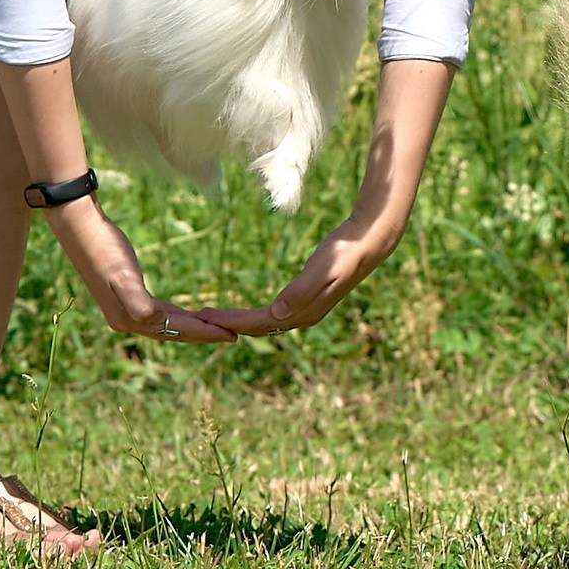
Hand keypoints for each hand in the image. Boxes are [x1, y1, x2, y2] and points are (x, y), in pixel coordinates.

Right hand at [50, 201, 233, 341]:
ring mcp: (125, 309)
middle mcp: (127, 320)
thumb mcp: (123, 275)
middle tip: (232, 336)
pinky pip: (159, 313)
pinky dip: (176, 316)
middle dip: (202, 334)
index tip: (232, 337)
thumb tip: (151, 320)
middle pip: (174, 332)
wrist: (80, 227)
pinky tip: (187, 313)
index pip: (176, 330)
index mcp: (129, 318)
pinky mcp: (126, 295)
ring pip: (167, 325)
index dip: (205, 333)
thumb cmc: (104, 248)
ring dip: (191, 327)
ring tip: (215, 327)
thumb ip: (137, 301)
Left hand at [200, 206, 404, 337]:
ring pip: (265, 322)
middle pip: (259, 326)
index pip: (260, 322)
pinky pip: (273, 314)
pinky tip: (243, 312)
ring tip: (213, 316)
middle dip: (229, 323)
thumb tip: (277, 313)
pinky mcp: (306, 299)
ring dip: (239, 321)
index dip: (232, 321)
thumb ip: (301, 290)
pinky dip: (254, 315)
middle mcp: (303, 315)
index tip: (206, 317)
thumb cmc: (345, 250)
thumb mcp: (322, 268)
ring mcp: (306, 309)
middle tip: (199, 316)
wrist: (370, 241)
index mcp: (304, 311)